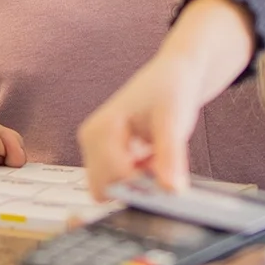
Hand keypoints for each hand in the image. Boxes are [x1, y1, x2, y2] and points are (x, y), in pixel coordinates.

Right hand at [78, 0, 255, 196]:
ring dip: (137, 184)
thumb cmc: (171, 89)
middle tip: (160, 169)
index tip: (166, 183)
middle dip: (135, 187)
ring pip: (112, 188)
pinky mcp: (105, 154)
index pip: (112, 179)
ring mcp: (95, 148)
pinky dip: (138, 178)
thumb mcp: (174, 122)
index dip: (142, 187)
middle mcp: (90, 140)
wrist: (174, 75)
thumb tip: (171, 190)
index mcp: (100, 130)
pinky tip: (152, 159)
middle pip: (106, 189)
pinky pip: (118, 182)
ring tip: (155, 159)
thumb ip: (170, 157)